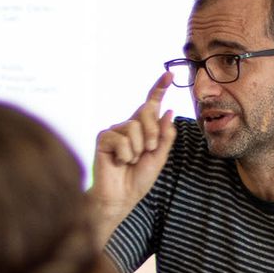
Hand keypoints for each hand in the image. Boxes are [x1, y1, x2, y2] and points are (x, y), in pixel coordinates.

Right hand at [90, 72, 177, 232]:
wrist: (120, 198)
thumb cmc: (138, 180)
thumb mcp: (158, 158)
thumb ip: (165, 136)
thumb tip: (168, 111)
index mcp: (143, 129)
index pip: (151, 105)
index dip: (159, 89)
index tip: (170, 74)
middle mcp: (128, 126)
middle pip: (146, 111)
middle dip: (153, 133)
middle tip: (148, 151)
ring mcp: (114, 131)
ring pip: (134, 127)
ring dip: (138, 149)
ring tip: (130, 161)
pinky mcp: (103, 138)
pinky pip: (121, 139)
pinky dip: (125, 155)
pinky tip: (119, 163)